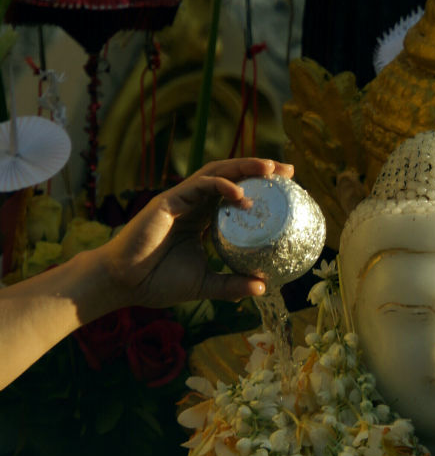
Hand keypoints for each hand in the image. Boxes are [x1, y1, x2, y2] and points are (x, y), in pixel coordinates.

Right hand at [95, 157, 294, 310]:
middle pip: (231, 177)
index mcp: (203, 218)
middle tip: (288, 171)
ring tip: (271, 170)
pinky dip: (221, 186)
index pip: (236, 194)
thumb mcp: (206, 284)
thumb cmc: (159, 282)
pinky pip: (199, 187)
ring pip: (217, 174)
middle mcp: (194, 204)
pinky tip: (240, 194)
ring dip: (244, 168)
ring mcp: (181, 199)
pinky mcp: (168, 201)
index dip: (260, 188)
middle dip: (259, 170)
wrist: (125, 284)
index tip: (288, 188)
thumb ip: (232, 284)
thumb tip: (263, 287)